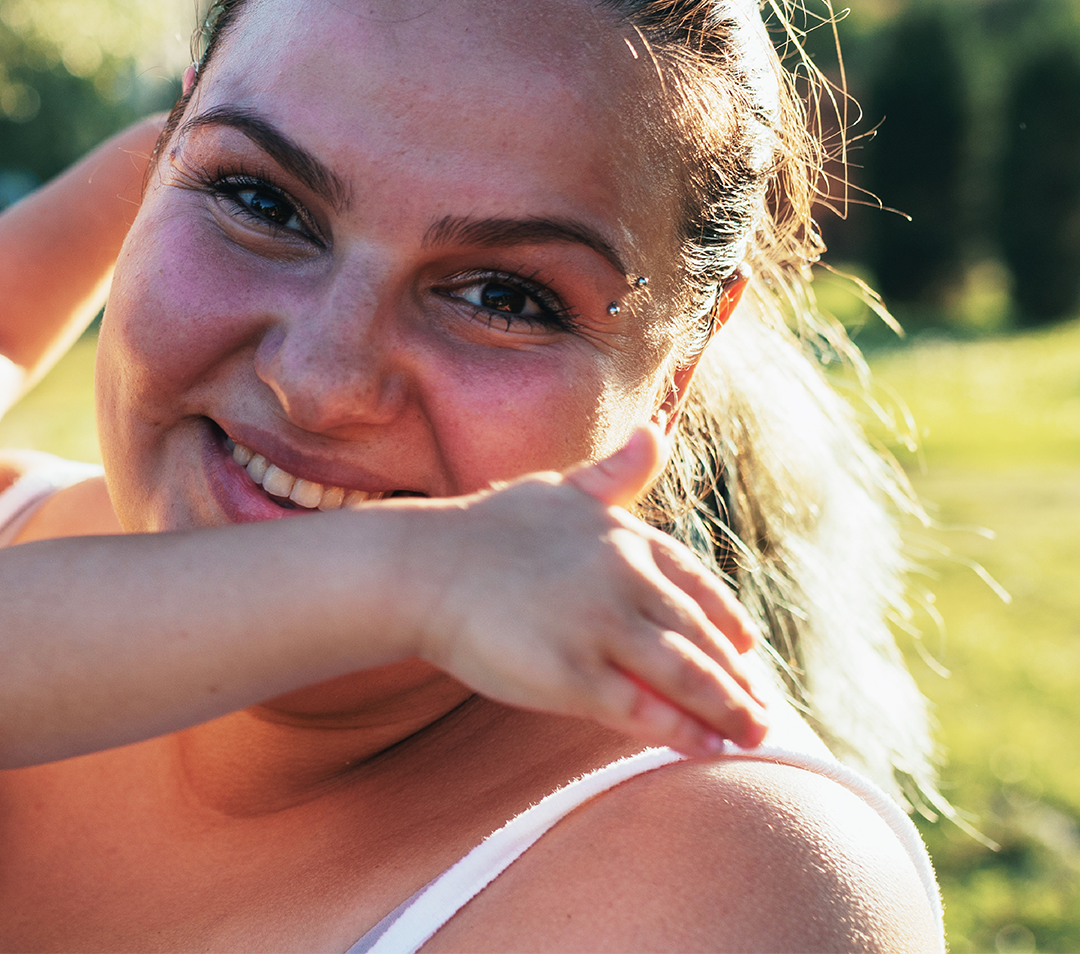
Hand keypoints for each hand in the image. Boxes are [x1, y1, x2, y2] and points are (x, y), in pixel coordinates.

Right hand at [396, 424, 770, 755]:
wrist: (421, 569)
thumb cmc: (485, 531)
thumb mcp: (559, 491)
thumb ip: (615, 475)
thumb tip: (659, 433)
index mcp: (626, 539)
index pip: (699, 587)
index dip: (729, 623)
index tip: (746, 650)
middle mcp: (624, 579)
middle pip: (702, 637)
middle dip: (738, 680)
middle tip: (762, 713)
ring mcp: (600, 628)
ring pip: (687, 676)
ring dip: (729, 711)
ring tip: (752, 737)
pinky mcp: (573, 676)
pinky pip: (645, 711)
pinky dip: (683, 734)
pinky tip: (705, 749)